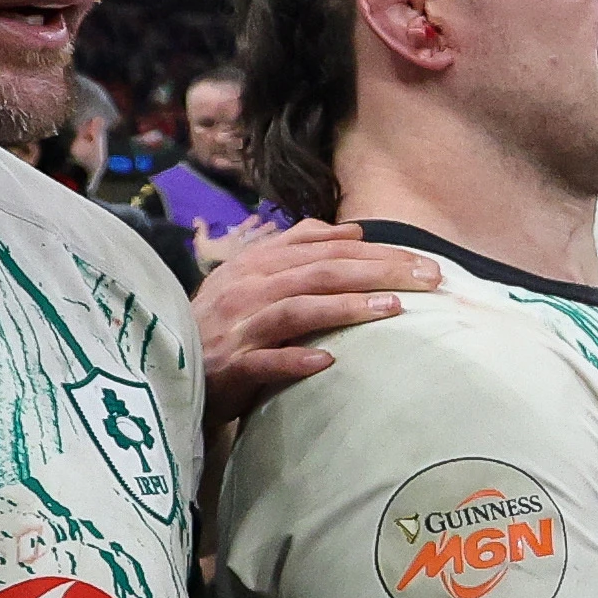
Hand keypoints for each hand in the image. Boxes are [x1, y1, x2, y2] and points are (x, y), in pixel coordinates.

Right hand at [192, 221, 442, 426]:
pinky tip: (328, 361)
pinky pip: (264, 361)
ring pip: (296, 309)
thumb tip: (352, 231)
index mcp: (258, 264)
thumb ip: (300, 248)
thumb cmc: (224, 322)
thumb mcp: (256, 276)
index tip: (424, 262)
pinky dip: (295, 360)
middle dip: (377, 272)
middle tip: (428, 279)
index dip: (377, 253)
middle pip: (320, 273)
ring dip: (344, 308)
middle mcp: (248, 289)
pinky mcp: (230, 367)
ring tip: (391, 309)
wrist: (170, 367)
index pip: (327, 250)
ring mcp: (238, 327)